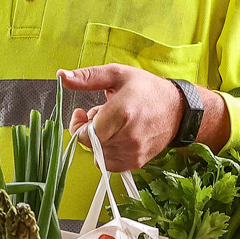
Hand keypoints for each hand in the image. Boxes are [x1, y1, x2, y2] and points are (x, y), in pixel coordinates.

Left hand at [58, 64, 184, 170]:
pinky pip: (109, 164)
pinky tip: (116, 137)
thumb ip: (87, 77)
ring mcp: (133, 152)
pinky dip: (107, 152)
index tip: (82, 113)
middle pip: (89, 143)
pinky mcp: (136, 162)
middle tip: (101, 114)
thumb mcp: (117, 75)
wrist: (178, 109)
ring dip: (98, 140)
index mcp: (121, 113)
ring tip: (112, 124)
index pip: (84, 134)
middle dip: (89, 129)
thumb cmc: (146, 89)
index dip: (77, 125)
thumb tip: (61, 76)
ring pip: (98, 154)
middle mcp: (127, 136)